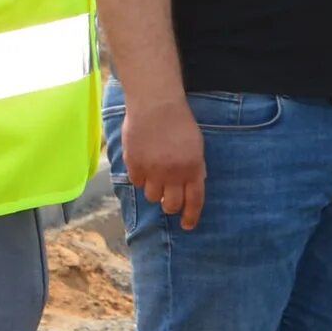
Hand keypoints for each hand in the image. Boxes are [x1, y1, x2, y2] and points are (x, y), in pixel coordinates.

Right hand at [121, 94, 206, 228]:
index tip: (187, 226)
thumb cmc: (179, 122)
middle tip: (167, 200)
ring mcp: (153, 170)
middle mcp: (174, 173)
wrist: (156, 104)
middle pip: (170, 205)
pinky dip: (140, 177)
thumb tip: (194, 186)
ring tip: (155, 175)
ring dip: (154, 190)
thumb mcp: (196, 145)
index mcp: (193, 168)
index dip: (191, 216)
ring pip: (151, 196)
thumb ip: (195, 167)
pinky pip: (136, 182)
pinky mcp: (135, 164)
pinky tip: (143, 163)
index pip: (194, 201)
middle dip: (170, 206)